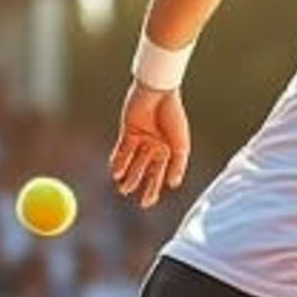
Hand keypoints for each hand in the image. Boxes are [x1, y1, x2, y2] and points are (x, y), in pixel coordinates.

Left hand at [108, 83, 191, 203]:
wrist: (158, 92)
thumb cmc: (173, 116)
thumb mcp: (180, 145)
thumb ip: (177, 165)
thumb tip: (173, 185)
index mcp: (169, 152)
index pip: (160, 175)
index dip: (153, 190)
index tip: (146, 203)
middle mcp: (155, 148)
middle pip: (146, 172)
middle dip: (140, 185)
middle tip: (134, 198)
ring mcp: (141, 141)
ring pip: (133, 164)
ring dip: (128, 176)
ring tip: (123, 188)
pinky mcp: (128, 133)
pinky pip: (122, 151)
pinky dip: (119, 162)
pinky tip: (116, 172)